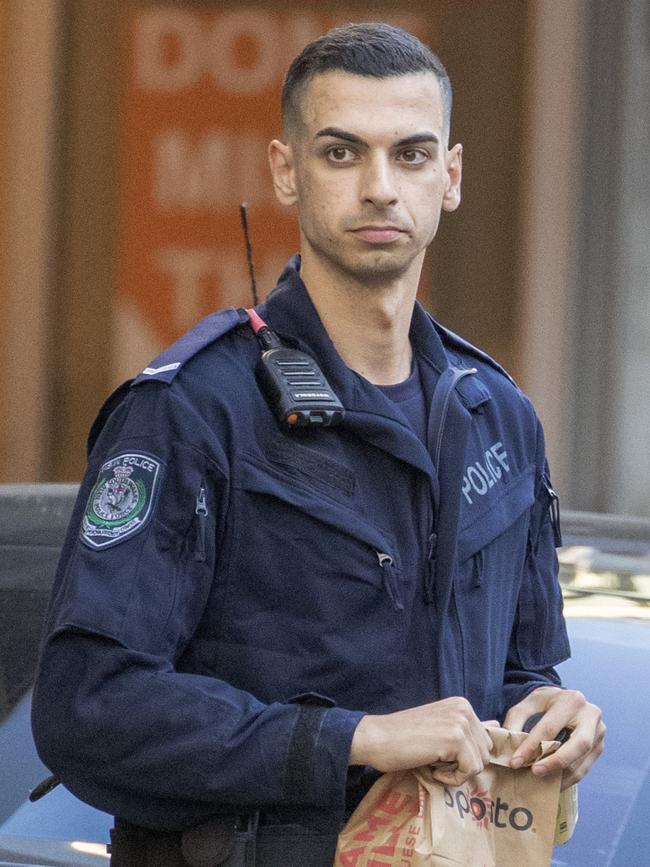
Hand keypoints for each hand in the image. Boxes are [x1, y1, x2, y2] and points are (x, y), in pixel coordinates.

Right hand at [349, 697, 493, 786]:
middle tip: (436, 760)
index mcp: (462, 705)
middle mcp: (464, 709)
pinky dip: (453, 778)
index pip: (484, 740)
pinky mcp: (455, 739)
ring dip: (458, 772)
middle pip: (485, 752)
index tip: (440, 754)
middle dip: (464, 764)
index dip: (464, 756)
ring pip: (480, 763)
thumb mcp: (440, 727)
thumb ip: (466, 727)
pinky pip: (470, 770)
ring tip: (433, 763)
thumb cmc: (403, 737)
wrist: (377, 738)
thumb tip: (497, 725)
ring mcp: (461, 722)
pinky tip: (433, 769)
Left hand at [503, 686, 604, 788]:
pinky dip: (567, 778)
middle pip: (578, 744)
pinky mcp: (600, 746)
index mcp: (571, 700)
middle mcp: (591, 715)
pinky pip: (584, 768)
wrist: (566, 700)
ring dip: (561, 775)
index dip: (531, 746)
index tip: (515, 762)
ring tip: (540, 783)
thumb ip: (516, 720)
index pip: (550, 727)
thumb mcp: (528, 703)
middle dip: (555, 762)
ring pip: (582, 761)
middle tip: (535, 773)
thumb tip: (508, 744)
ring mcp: (599, 732)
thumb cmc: (545, 702)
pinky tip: (552, 783)